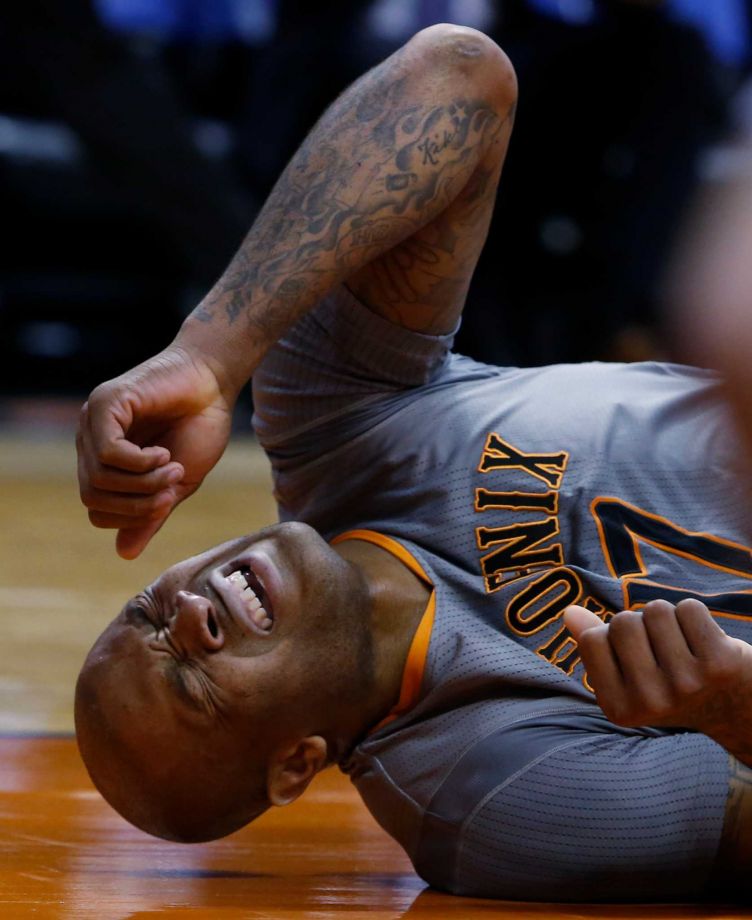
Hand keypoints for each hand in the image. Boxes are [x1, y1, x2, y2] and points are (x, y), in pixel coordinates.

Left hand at [77, 343, 235, 558]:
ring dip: (144, 482)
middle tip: (171, 486)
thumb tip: (124, 554)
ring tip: (172, 465)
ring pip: (100, 479)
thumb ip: (150, 515)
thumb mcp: (176, 484)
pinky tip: (162, 453)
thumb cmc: (199, 428)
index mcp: (105, 463)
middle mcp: (91, 441)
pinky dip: (140, 463)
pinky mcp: (105, 404)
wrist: (215, 385)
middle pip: (94, 499)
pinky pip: (108, 454)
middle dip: (139, 503)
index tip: (169, 499)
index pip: (97, 511)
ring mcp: (93, 422)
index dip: (133, 516)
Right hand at [565, 599, 751, 764]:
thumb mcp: (627, 676)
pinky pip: (688, 607)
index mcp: (619, 710)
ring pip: (656, 610)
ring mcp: (686, 683)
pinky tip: (704, 641)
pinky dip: (694, 615)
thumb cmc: (673, 686)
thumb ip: (594, 645)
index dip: (610, 636)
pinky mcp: (719, 663)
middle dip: (639, 624)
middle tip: (661, 650)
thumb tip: (568, 612)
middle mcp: (651, 702)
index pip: (591, 640)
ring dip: (668, 618)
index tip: (633, 658)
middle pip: (623, 622)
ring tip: (683, 645)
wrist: (739, 711)